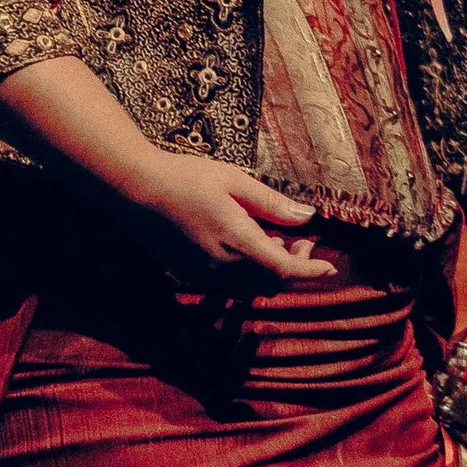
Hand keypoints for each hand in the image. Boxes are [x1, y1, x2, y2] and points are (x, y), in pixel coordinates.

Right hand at [121, 150, 335, 280]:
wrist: (136, 189)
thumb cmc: (187, 177)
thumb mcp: (235, 181)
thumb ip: (272, 204)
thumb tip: (307, 217)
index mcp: (238, 242)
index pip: (285, 270)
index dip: (311, 272)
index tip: (330, 269)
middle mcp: (223, 266)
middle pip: (271, 284)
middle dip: (292, 268)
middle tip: (299, 240)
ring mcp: (204, 273)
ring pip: (250, 289)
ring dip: (269, 272)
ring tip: (271, 239)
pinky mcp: (190, 273)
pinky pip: (229, 285)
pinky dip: (247, 273)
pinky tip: (244, 244)